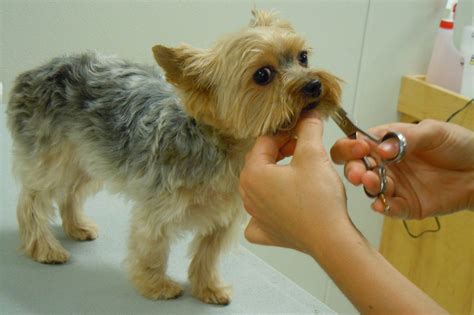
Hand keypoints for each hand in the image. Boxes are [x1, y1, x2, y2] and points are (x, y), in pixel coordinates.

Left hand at [239, 111, 348, 253]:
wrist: (330, 238)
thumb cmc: (319, 199)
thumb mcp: (313, 155)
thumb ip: (308, 129)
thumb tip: (308, 114)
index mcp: (252, 174)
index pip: (264, 142)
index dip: (285, 133)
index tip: (301, 132)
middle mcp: (247, 195)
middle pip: (261, 162)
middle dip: (281, 152)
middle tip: (303, 149)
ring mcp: (254, 216)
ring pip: (262, 185)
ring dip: (278, 175)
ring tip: (301, 172)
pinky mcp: (265, 232)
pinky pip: (261, 214)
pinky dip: (271, 207)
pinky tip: (284, 204)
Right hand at [330, 119, 473, 218]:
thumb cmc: (459, 146)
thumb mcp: (434, 132)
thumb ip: (407, 137)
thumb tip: (382, 147)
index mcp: (386, 143)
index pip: (357, 143)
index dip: (351, 146)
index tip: (360, 148)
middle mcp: (385, 165)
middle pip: (356, 167)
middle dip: (352, 169)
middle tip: (358, 172)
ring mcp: (394, 186)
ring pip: (370, 188)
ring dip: (368, 186)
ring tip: (372, 182)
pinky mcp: (406, 205)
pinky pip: (389, 208)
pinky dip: (382, 206)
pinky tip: (381, 203)